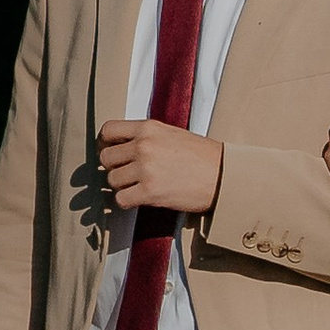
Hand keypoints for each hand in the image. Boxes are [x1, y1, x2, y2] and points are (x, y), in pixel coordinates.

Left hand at [97, 119, 224, 215]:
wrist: (223, 176)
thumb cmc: (202, 156)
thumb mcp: (171, 133)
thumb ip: (145, 136)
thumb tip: (120, 147)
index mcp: (148, 128)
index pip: (108, 130)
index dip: (106, 143)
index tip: (113, 152)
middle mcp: (143, 146)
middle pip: (106, 158)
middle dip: (115, 167)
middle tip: (129, 173)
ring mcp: (145, 169)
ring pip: (112, 180)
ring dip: (123, 186)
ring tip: (140, 186)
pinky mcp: (149, 191)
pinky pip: (120, 199)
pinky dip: (128, 201)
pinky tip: (141, 199)